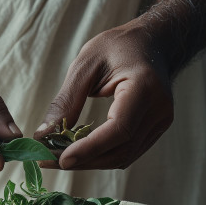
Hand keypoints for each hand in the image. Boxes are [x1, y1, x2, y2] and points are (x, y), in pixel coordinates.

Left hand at [33, 22, 173, 169]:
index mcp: (144, 86)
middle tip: (48, 161)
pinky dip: (102, 156)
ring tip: (58, 158)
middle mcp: (159, 109)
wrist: (152, 42)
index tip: (61, 160)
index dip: (90, 148)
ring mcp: (161, 121)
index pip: (119, 128)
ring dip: (91, 162)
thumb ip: (67, 100)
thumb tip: (44, 135)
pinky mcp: (157, 129)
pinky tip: (80, 152)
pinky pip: (128, 152)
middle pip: (121, 149)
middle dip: (84, 161)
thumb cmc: (118, 46)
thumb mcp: (86, 63)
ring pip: (124, 157)